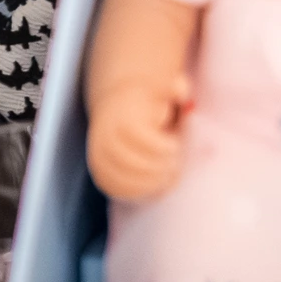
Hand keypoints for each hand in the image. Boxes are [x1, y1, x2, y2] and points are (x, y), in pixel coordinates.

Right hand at [84, 68, 191, 202]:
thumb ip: (176, 89)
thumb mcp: (163, 93)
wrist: (116, 115)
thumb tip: (181, 90)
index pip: (139, 138)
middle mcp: (103, 137)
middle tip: (175, 165)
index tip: (176, 146)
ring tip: (168, 175)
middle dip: (158, 167)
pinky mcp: (101, 175)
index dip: (161, 147)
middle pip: (130, 161)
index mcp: (119, 116)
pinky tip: (157, 184)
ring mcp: (99, 158)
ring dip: (151, 181)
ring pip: (124, 178)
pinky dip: (140, 192)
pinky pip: (118, 190)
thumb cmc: (148, 106)